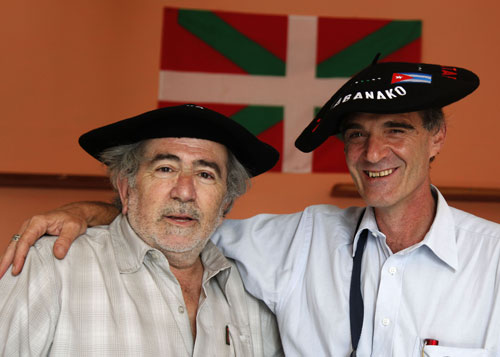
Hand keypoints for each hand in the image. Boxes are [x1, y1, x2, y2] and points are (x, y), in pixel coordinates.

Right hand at [0, 201, 117, 278]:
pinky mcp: (31, 234)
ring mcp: (29, 229)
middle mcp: (30, 224)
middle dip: (6, 260)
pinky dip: (14, 255)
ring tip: (1, 274)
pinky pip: (19, 245)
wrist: (75, 213)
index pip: (25, 240)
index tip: (16, 270)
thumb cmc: (74, 219)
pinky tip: (11, 265)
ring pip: (14, 245)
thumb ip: (66, 240)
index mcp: (38, 222)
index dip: (19, 256)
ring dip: (7, 259)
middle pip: (14, 244)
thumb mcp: (74, 228)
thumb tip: (58, 254)